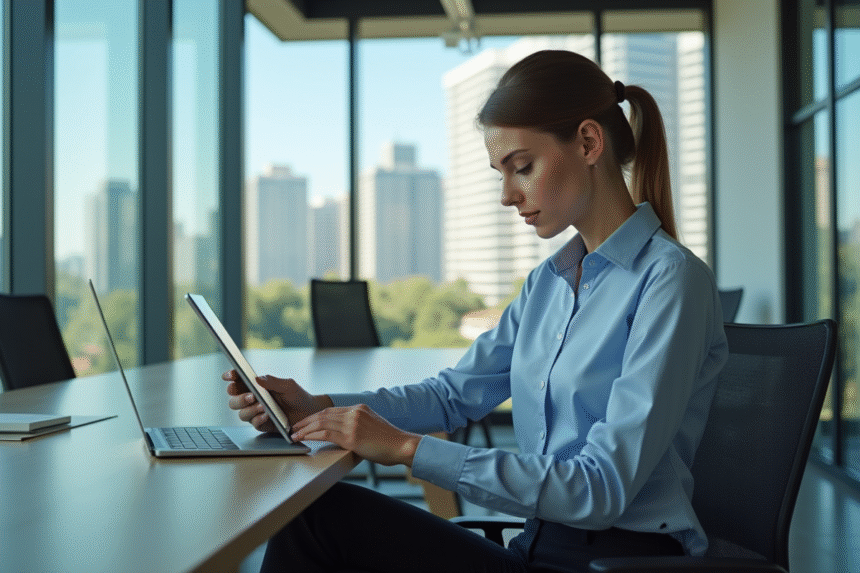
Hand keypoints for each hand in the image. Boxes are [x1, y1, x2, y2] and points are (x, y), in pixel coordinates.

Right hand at [223, 371, 332, 433]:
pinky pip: (254, 423)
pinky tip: (266, 415)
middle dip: (239, 397)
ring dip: (249, 409)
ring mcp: (256, 413)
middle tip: (251, 395)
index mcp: (256, 387)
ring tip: (262, 406)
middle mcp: (252, 400)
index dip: (230, 377)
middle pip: (234, 400)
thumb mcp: (288, 385)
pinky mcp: (262, 425)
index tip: (229, 376)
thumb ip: (273, 381)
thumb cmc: (297, 396)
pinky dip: (259, 419)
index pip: (238, 381)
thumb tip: (257, 379)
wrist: (309, 412)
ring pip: (241, 413)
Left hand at [290, 404, 421, 466]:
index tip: (306, 421)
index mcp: (360, 409)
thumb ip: (358, 427)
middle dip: (306, 420)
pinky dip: (311, 435)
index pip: (332, 411)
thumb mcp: (373, 428)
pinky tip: (303, 438)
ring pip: (321, 423)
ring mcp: (353, 424)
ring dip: (305, 428)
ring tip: (294, 434)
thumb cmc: (390, 442)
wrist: (402, 445)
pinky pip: (325, 434)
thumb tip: (345, 435)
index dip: (316, 416)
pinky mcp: (351, 437)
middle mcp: (355, 412)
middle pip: (324, 414)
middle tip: (294, 426)